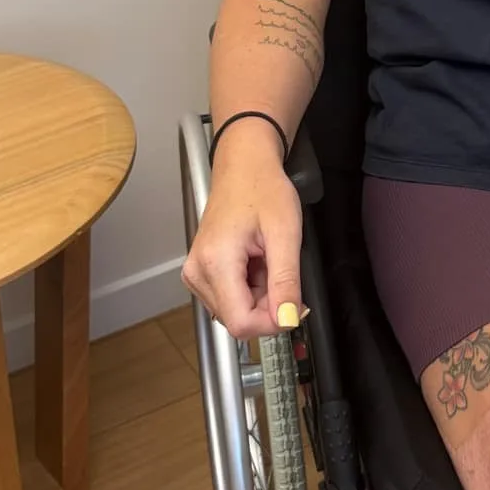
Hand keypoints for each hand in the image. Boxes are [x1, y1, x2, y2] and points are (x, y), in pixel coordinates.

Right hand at [182, 134, 303, 338]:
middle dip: (267, 305)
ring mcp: (195, 273)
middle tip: (280, 268)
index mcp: (215, 262)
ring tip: (265, 259)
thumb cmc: (263, 189)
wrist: (244, 166)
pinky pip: (229, 298)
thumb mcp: (286, 234)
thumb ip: (286, 281)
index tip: (294, 303)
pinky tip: (255, 261)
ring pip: (235, 311)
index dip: (272, 322)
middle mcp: (197, 272)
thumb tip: (287, 320)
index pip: (241, 323)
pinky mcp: (199, 272)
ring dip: (259, 296)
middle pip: (238, 319)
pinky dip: (250, 288)